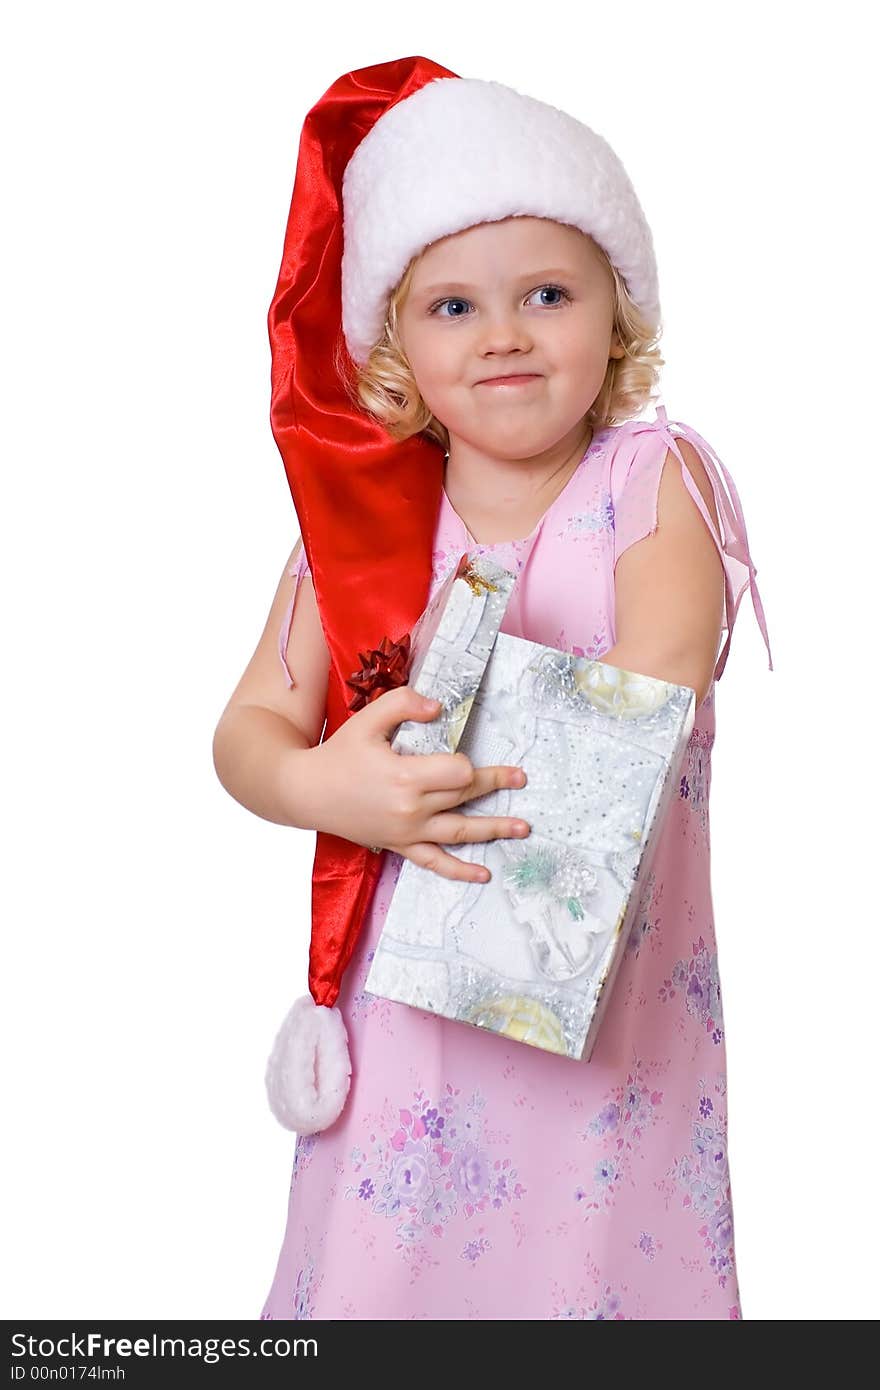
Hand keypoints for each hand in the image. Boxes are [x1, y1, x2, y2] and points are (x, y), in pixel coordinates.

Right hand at [311, 685, 529, 882]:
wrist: (306, 792)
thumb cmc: (339, 754)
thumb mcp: (368, 719)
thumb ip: (403, 704)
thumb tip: (439, 708)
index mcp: (406, 777)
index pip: (457, 773)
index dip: (467, 763)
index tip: (463, 756)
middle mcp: (411, 809)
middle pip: (465, 797)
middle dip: (495, 785)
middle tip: (521, 777)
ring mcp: (407, 832)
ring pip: (460, 832)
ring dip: (494, 829)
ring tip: (523, 828)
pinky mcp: (400, 845)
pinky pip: (435, 862)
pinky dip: (459, 871)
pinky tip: (483, 874)